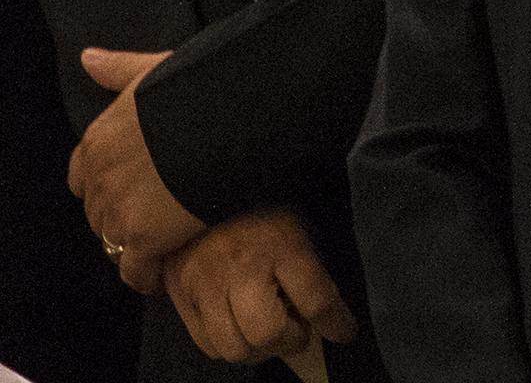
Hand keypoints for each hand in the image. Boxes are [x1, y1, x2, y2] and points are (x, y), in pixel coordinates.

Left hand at [70, 48, 203, 279]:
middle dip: (123, 216)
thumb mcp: (159, 69)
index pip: (84, 176)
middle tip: (161, 215)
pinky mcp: (148, 238)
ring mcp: (121, 210)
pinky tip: (169, 272)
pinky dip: (149, 276)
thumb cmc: (208, 86)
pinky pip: (137, 272)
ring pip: (115, 243)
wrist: (245, 113)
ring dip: (137, 247)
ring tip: (169, 243)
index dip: (110, 183)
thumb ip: (121, 69)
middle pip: (99, 213)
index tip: (138, 186)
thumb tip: (88, 58)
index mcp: (100, 138)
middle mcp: (101, 177)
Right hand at [163, 211, 357, 365]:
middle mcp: (241, 269)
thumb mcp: (300, 223)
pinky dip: (229, 345)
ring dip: (259, 348)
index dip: (336, 324)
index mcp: (283, 245)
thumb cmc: (266, 206)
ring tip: (269, 330)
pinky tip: (240, 327)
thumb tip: (329, 309)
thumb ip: (312, 264)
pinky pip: (208, 344)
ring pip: (235, 348)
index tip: (344, 332)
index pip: (316, 300)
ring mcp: (205, 285)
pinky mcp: (180, 295)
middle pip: (267, 335)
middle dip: (290, 340)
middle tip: (297, 329)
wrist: (204, 188)